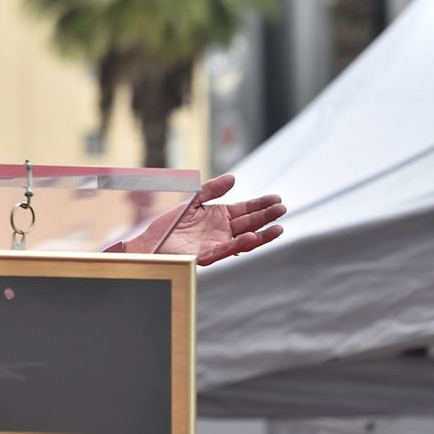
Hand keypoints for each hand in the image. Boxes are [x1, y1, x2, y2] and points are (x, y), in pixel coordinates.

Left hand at [156, 174, 285, 265]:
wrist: (152, 242)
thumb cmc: (170, 224)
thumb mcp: (193, 201)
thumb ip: (212, 190)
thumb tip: (233, 178)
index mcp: (220, 217)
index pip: (246, 209)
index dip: (261, 204)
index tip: (277, 198)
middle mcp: (222, 231)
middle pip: (250, 223)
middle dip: (266, 216)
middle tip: (282, 209)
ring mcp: (217, 243)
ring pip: (244, 239)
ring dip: (261, 234)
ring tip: (278, 228)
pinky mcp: (207, 255)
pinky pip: (226, 249)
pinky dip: (238, 244)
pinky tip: (250, 237)